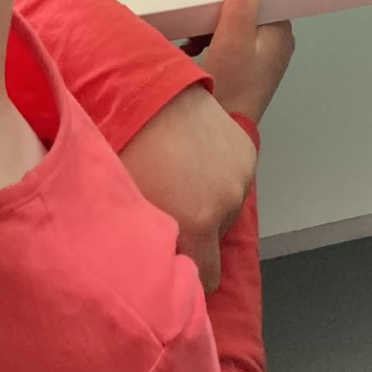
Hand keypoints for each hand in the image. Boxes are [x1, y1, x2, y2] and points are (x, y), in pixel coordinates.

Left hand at [118, 83, 257, 293]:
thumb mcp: (128, 212)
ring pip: (226, 208)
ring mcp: (241, 172)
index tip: (169, 263)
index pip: (207, 281)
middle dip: (195, 235)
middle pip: (216, 241)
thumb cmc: (126, 151)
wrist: (143, 90)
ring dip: (208, 203)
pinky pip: (235, 178)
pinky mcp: (246, 149)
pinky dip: (218, 176)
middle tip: (167, 212)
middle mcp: (227, 202)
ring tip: (179, 179)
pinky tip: (194, 158)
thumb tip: (153, 275)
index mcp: (198, 224)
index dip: (187, 276)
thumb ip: (148, 250)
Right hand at [197, 0, 295, 123]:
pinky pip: (228, 42)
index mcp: (281, 31)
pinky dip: (210, 42)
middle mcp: (276, 43)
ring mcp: (261, 57)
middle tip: (201, 18)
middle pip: (247, 8)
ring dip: (212, 26)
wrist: (220, 131)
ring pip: (235, 24)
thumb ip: (243, 0)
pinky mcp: (245, 69)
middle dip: (220, 9)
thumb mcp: (233, 38)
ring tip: (194, 38)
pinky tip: (194, 50)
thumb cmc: (231, 89)